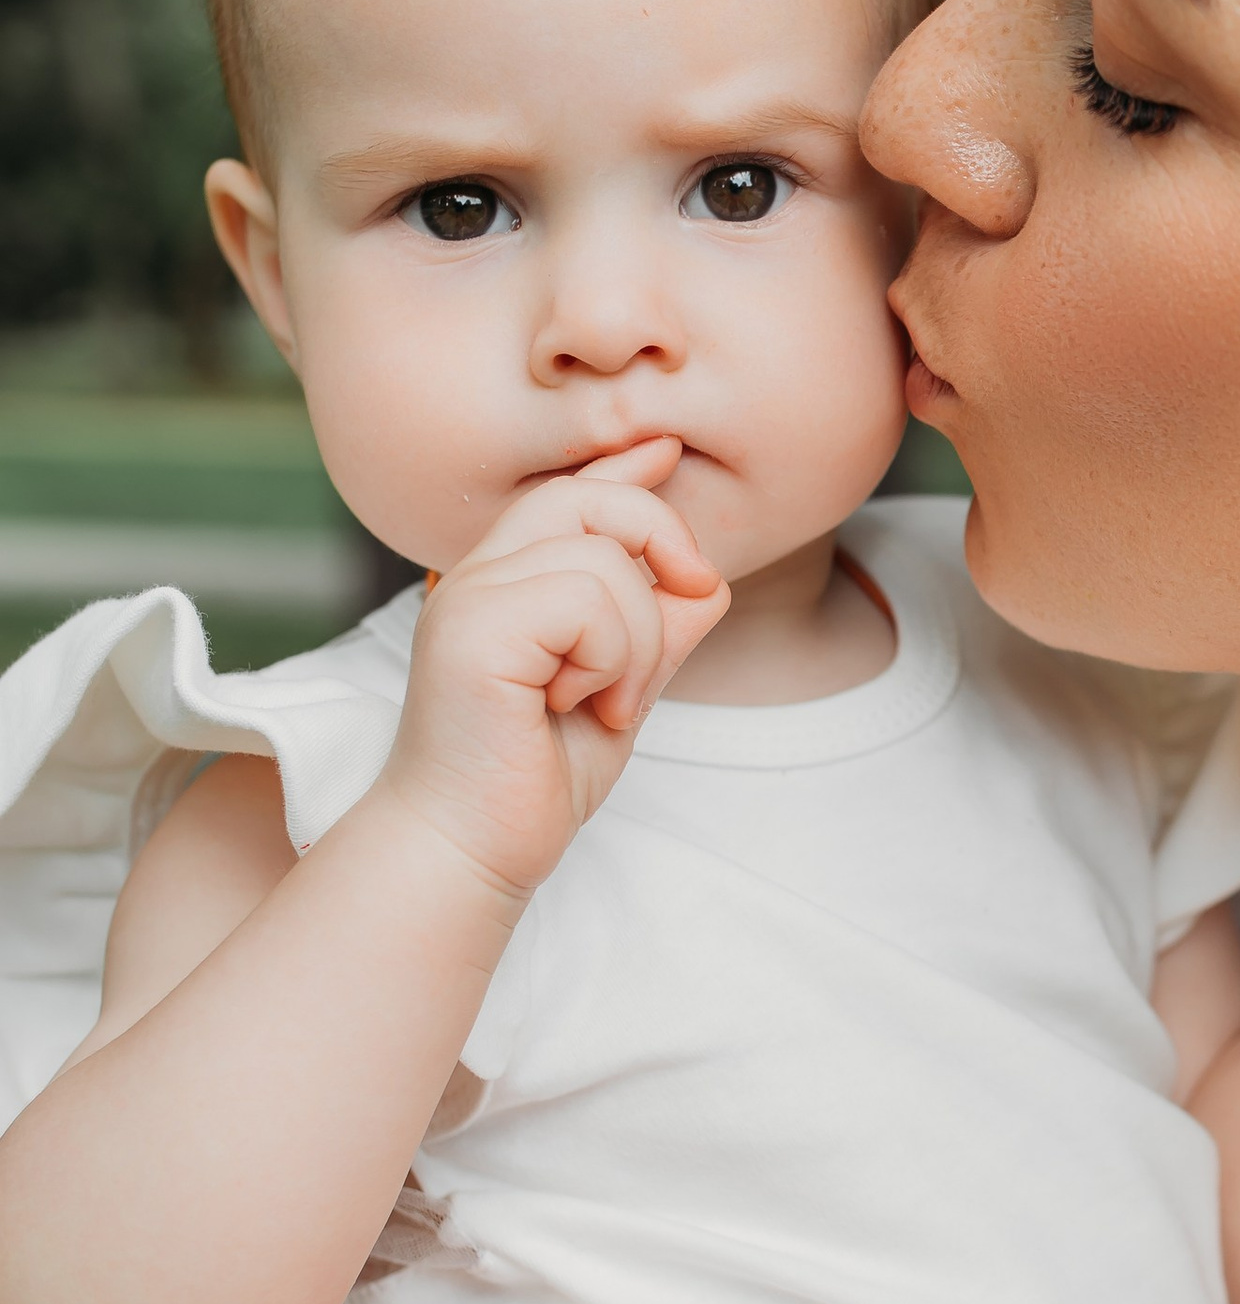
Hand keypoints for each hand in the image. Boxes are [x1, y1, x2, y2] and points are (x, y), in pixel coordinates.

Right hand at [381, 440, 728, 901]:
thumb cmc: (531, 781)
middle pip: (591, 499)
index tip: (665, 452)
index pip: (569, 495)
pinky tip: (578, 706)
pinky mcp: (474, 631)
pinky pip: (588, 601)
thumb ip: (655, 635)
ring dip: (636, 641)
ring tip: (604, 701)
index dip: (623, 468)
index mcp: (506, 583)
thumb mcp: (620, 695)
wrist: (469, 851)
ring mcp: (471, 598)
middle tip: (677, 619)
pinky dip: (611, 659)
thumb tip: (705, 583)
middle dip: (661, 543)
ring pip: (605, 560)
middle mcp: (480, 576)